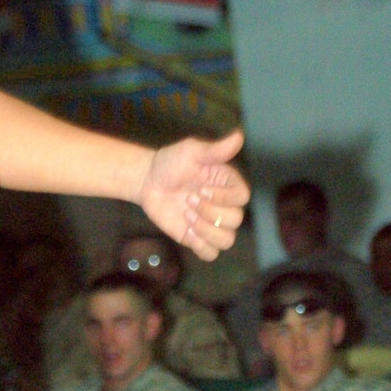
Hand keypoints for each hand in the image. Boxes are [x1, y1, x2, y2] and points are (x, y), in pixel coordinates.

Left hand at [136, 130, 247, 260]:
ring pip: (227, 241)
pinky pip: (211, 254)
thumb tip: (239, 136)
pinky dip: (201, 246)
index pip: (243, 197)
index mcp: (228, 184)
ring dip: (207, 231)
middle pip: (236, 220)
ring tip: (187, 217)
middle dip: (210, 213)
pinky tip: (187, 232)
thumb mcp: (192, 151)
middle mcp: (224, 205)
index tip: (203, 189)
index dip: (225, 197)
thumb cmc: (172, 163)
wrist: (148, 181)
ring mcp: (211, 224)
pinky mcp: (197, 238)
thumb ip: (216, 149)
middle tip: (189, 200)